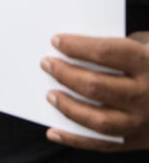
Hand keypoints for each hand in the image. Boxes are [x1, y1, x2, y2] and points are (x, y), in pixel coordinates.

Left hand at [42, 32, 148, 150]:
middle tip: (46, 63)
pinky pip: (103, 144)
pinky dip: (74, 140)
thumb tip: (73, 47)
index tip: (55, 41)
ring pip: (99, 119)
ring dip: (69, 108)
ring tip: (50, 95)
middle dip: (65, 74)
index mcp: (147, 63)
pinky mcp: (138, 140)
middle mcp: (146, 94)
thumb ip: (117, 46)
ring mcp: (142, 121)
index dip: (77, 46)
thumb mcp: (146, 46)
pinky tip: (53, 131)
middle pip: (97, 86)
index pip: (105, 52)